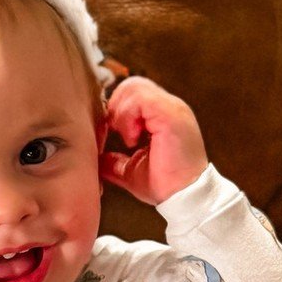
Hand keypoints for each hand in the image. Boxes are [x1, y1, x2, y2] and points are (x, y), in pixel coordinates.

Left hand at [99, 77, 208, 205]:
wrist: (184, 197)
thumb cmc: (164, 185)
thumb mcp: (131, 169)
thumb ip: (114, 159)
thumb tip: (96, 157)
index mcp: (161, 115)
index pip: (132, 92)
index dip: (115, 109)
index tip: (109, 135)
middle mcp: (169, 106)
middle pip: (131, 84)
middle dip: (115, 107)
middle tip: (115, 135)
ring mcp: (172, 107)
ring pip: (133, 86)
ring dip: (121, 113)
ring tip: (128, 139)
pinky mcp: (171, 114)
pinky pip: (140, 99)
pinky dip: (128, 117)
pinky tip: (132, 139)